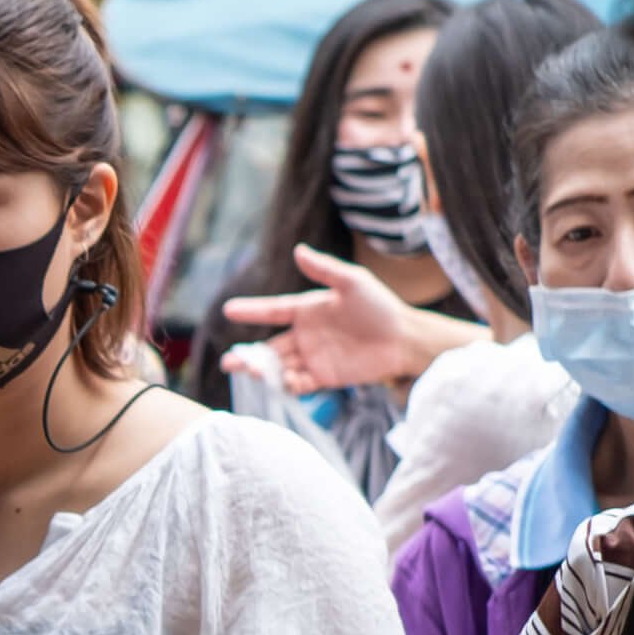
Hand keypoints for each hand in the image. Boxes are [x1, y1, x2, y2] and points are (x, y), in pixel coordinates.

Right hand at [220, 244, 450, 392]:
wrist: (405, 340)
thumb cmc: (381, 307)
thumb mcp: (353, 282)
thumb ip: (325, 269)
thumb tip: (298, 250)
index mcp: (308, 310)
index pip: (273, 310)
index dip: (251, 311)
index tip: (228, 310)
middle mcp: (306, 335)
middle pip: (269, 347)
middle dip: (248, 355)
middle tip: (230, 361)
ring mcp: (313, 358)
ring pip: (279, 366)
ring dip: (263, 372)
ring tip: (252, 372)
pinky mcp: (324, 378)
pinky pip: (299, 383)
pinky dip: (289, 384)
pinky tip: (286, 380)